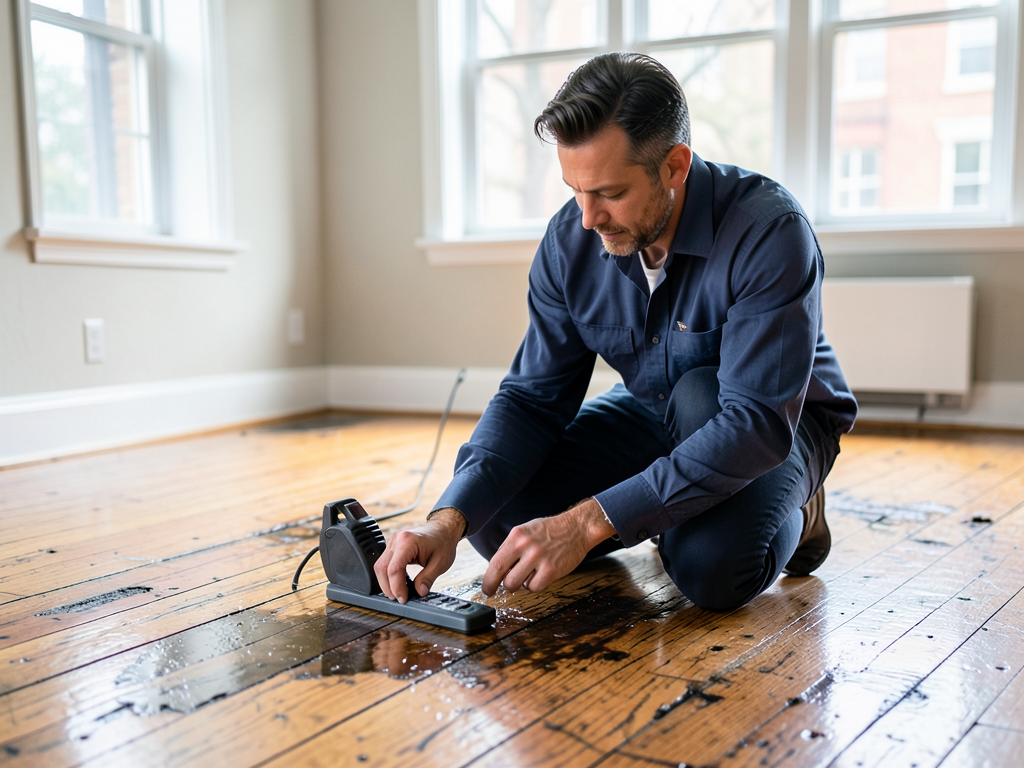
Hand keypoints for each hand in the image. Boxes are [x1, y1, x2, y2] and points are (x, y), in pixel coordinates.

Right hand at [373, 508, 464, 602]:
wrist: (443, 529)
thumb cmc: (443, 542)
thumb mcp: (440, 563)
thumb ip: (428, 578)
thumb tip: (419, 592)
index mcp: (407, 541)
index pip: (394, 569)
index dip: (396, 587)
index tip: (403, 598)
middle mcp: (396, 540)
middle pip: (382, 568)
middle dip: (388, 587)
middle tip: (400, 598)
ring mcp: (392, 542)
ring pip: (380, 566)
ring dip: (387, 582)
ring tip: (399, 592)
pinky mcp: (392, 546)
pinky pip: (384, 563)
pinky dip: (389, 575)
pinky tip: (398, 582)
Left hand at [481, 498, 615, 595]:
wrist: (576, 528)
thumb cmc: (550, 531)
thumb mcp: (525, 531)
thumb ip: (510, 547)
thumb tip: (496, 568)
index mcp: (516, 535)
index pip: (495, 563)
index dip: (488, 580)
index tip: (487, 588)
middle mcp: (526, 546)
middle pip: (503, 577)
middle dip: (499, 586)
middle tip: (500, 588)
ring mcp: (539, 558)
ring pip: (516, 585)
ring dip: (519, 584)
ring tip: (528, 574)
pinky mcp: (551, 570)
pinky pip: (534, 587)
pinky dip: (535, 585)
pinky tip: (540, 575)